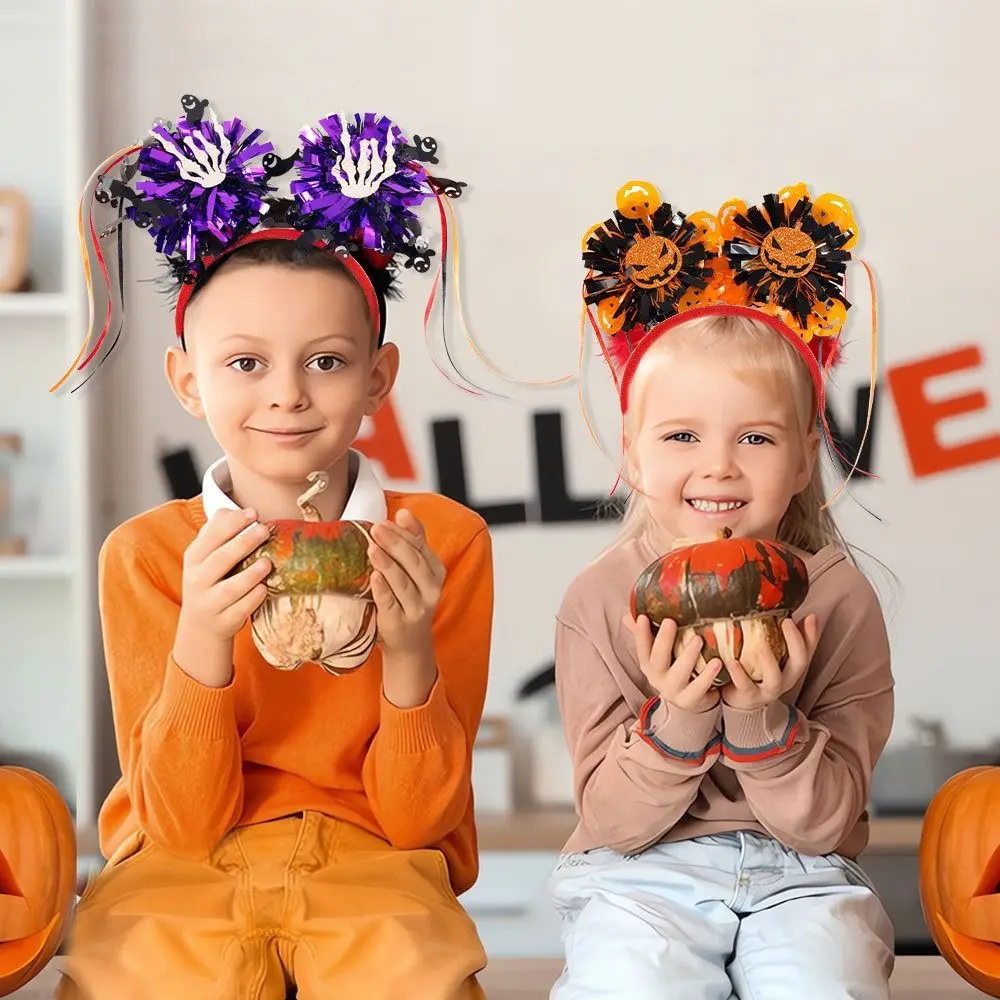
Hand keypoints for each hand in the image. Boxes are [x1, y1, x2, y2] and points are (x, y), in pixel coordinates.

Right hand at [173, 508, 271, 685]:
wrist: (201, 624)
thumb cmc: (210, 581)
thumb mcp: (206, 557)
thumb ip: (218, 532)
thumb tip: (237, 510)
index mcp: (194, 558)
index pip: (210, 537)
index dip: (231, 524)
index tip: (253, 513)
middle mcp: (197, 581)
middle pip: (219, 560)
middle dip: (243, 543)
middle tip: (264, 530)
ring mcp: (209, 603)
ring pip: (229, 588)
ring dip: (250, 575)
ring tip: (267, 563)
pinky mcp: (223, 622)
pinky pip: (239, 611)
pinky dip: (252, 600)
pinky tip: (264, 589)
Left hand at [368, 509, 445, 656]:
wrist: (409, 643)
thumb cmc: (408, 600)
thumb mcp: (415, 571)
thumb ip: (412, 543)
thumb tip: (404, 513)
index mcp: (436, 572)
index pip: (421, 547)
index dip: (406, 532)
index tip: (390, 518)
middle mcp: (431, 590)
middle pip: (414, 563)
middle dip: (395, 544)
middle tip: (377, 528)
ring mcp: (416, 609)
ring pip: (403, 583)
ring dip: (388, 564)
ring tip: (372, 547)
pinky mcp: (399, 624)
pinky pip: (390, 605)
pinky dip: (383, 590)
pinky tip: (374, 577)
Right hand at [624, 615, 722, 712]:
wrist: (691, 700)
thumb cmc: (675, 668)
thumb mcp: (660, 653)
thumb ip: (647, 634)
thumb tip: (629, 615)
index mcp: (649, 665)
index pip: (641, 648)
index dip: (640, 634)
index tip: (643, 617)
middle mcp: (658, 678)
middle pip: (657, 660)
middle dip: (663, 641)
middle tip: (670, 621)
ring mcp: (674, 690)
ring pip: (678, 674)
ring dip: (688, 656)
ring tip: (698, 639)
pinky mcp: (691, 700)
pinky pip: (699, 688)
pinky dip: (707, 676)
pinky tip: (717, 662)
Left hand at [720, 614, 820, 710]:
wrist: (741, 701)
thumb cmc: (757, 671)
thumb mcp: (772, 653)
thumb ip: (779, 635)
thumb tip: (787, 609)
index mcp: (792, 666)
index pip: (809, 649)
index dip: (812, 634)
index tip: (811, 616)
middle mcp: (786, 678)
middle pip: (800, 663)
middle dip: (796, 642)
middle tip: (787, 622)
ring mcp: (768, 689)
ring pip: (775, 678)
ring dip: (769, 660)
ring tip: (762, 644)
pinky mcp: (749, 696)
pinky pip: (745, 686)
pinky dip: (739, 674)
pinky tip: (732, 661)